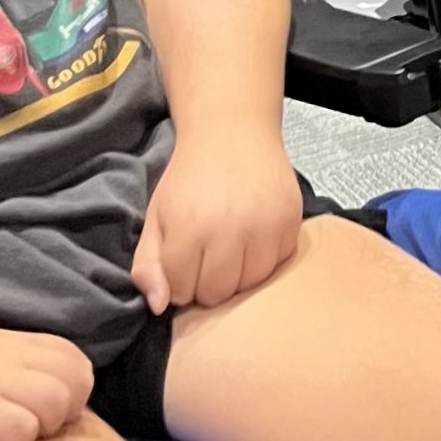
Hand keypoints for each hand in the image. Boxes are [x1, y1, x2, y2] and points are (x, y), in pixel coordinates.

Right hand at [0, 327, 92, 440]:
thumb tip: (27, 391)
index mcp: (6, 342)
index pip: (72, 356)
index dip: (71, 387)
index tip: (46, 412)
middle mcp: (6, 357)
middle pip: (77, 378)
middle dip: (68, 410)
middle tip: (36, 432)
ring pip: (58, 401)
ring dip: (44, 428)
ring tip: (10, 440)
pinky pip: (23, 429)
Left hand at [131, 129, 302, 313]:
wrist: (233, 133)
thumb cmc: (191, 177)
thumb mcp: (156, 216)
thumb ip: (148, 264)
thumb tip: (161, 306)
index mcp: (188, 228)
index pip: (181, 291)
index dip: (179, 280)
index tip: (183, 261)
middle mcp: (229, 229)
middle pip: (217, 293)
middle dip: (207, 283)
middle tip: (207, 257)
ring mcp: (265, 226)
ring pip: (251, 285)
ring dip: (238, 276)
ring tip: (231, 251)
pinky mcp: (291, 220)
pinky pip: (278, 265)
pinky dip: (265, 260)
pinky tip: (253, 239)